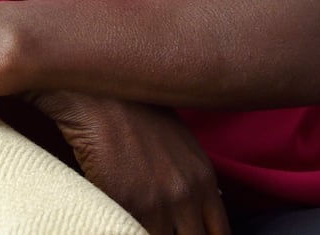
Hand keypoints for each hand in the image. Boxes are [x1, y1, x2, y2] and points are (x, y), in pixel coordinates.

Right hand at [31, 90, 230, 234]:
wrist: (99, 98)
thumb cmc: (137, 113)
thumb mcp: (180, 143)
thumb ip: (194, 179)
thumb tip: (205, 206)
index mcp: (204, 179)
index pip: (219, 233)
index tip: (189, 233)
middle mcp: (187, 194)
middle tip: (164, 228)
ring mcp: (157, 203)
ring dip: (151, 232)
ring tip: (142, 222)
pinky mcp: (125, 206)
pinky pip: (132, 233)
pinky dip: (128, 230)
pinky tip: (121, 223)